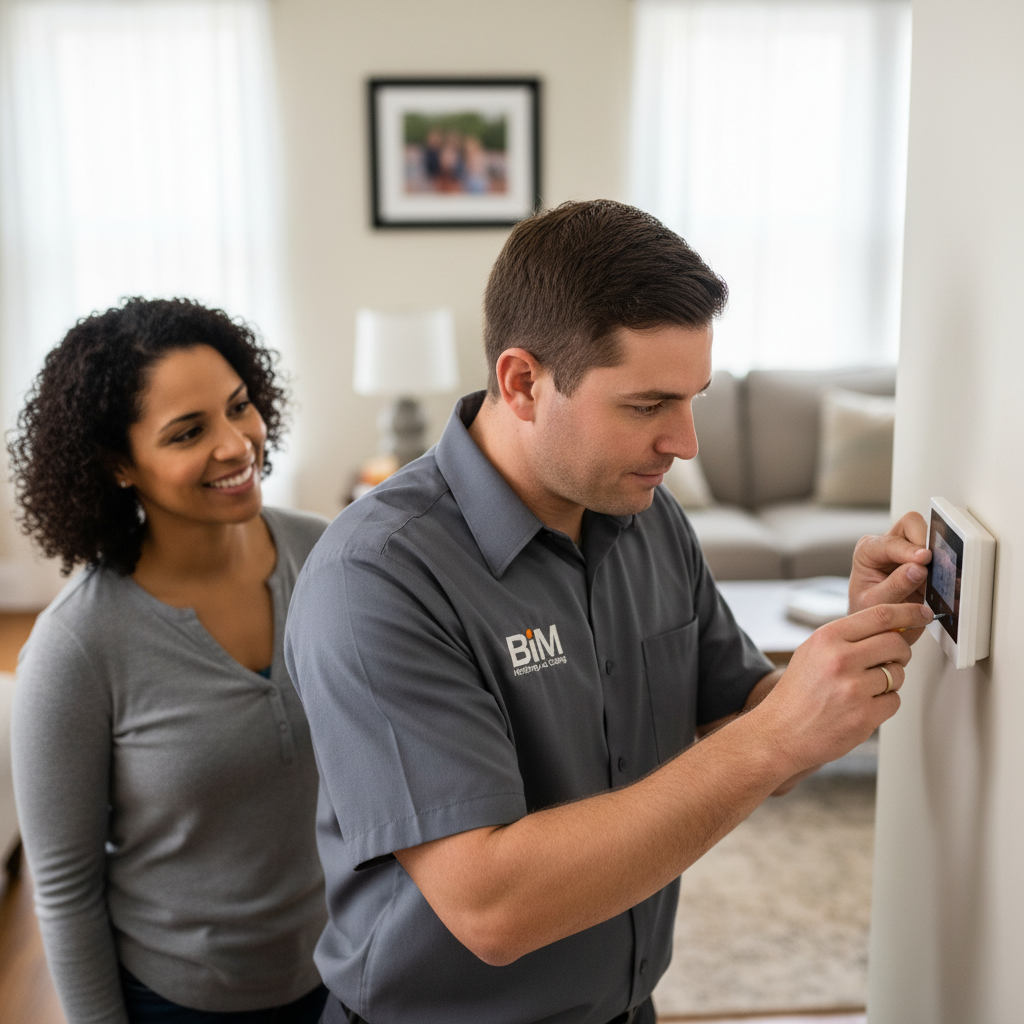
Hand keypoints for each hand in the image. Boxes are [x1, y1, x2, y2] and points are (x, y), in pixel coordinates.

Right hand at [751, 600, 932, 774]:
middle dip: (901, 652)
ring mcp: (853, 689)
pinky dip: (884, 704)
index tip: (921, 614)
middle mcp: (840, 660)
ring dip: (890, 681)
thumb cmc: (797, 693)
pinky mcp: (864, 716)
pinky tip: (861, 706)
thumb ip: (848, 637)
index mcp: (826, 638)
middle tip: (892, 659)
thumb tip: (890, 627)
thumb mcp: (813, 652)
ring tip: (864, 689)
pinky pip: (894, 701)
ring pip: (898, 674)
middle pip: (896, 643)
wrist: (780, 732)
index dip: (908, 612)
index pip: (879, 615)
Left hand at [849, 511, 930, 643]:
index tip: (923, 559)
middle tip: (930, 563)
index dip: (909, 550)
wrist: (876, 626)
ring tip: (938, 574)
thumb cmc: (866, 612)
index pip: (891, 541)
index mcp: (868, 551)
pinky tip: (943, 579)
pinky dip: (943, 564)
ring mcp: (907, 551)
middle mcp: (886, 545)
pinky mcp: (924, 562)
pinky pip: (939, 553)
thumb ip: (894, 586)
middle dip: (924, 542)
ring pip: (929, 534)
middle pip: (911, 524)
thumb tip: (918, 568)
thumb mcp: (874, 604)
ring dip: (936, 553)